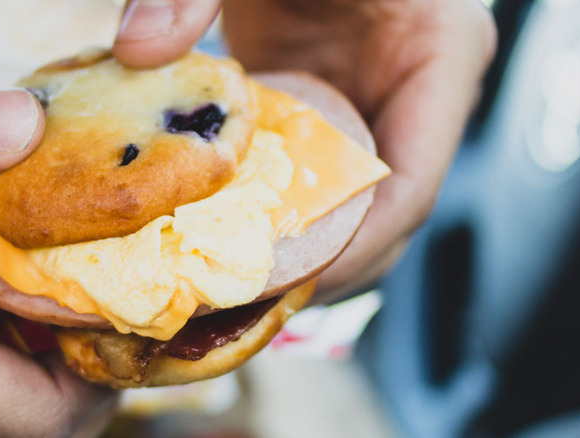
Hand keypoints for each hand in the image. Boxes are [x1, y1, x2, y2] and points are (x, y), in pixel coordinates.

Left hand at [112, 0, 496, 299]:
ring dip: (287, 251)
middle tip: (238, 303)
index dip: (352, 250)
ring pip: (342, 208)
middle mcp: (415, 97)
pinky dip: (266, 211)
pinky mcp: (328, 107)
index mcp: (441, 60)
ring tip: (220, 286)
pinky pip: (308, 179)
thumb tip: (138, 49)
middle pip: (379, 218)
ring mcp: (372, 108)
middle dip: (315, 267)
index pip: (412, 187)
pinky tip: (213, 231)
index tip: (281, 283)